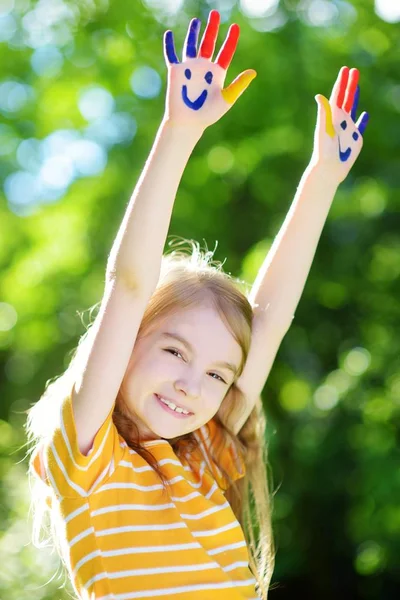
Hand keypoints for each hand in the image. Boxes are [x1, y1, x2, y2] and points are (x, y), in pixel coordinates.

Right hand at [163, 10, 256, 130]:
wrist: (188, 122)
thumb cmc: (207, 114)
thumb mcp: (226, 98)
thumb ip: (238, 85)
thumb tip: (253, 72)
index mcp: (217, 73)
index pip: (225, 52)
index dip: (231, 40)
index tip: (235, 26)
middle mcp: (204, 68)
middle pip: (209, 43)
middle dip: (212, 28)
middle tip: (215, 13)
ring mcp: (189, 68)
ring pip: (191, 45)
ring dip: (194, 33)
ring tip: (197, 21)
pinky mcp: (176, 71)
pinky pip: (171, 55)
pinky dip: (169, 44)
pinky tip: (168, 34)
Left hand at [312, 66, 368, 182]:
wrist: (329, 168)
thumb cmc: (324, 151)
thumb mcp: (323, 130)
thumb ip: (323, 113)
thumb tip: (319, 96)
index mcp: (332, 116)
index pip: (337, 95)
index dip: (341, 82)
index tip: (345, 69)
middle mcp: (340, 120)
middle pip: (346, 98)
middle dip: (350, 84)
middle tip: (354, 70)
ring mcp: (348, 128)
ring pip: (353, 108)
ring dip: (355, 97)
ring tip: (357, 86)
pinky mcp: (355, 138)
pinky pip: (360, 126)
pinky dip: (363, 120)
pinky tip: (365, 114)